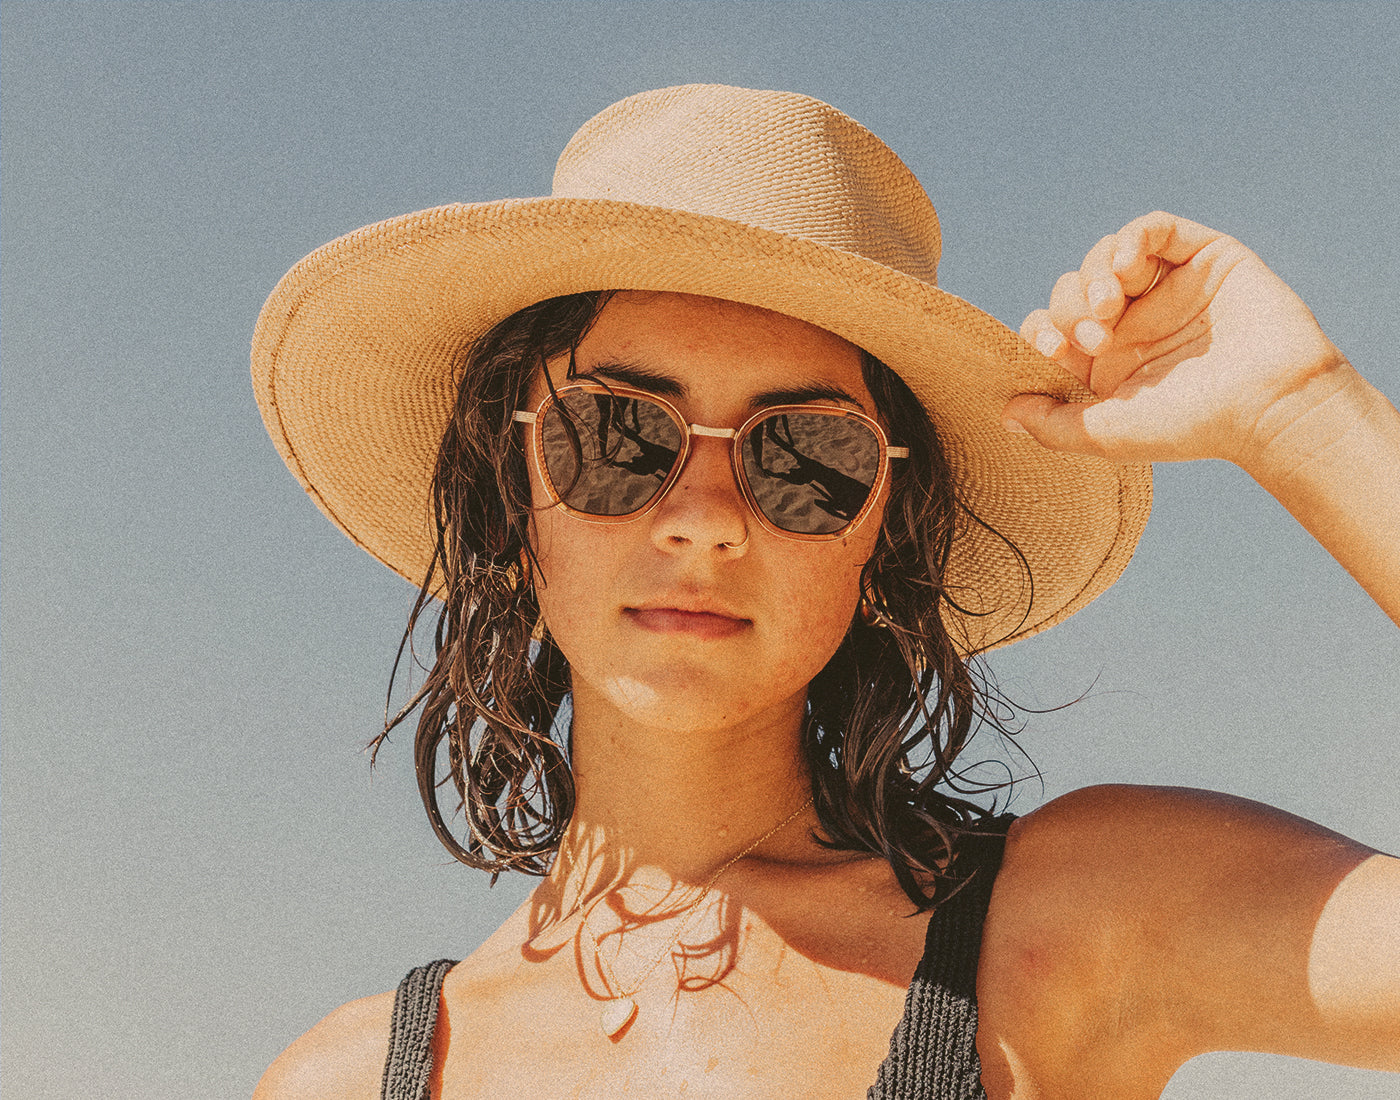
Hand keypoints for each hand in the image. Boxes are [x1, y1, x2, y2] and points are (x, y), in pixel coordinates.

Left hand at [1008, 210, 1349, 473]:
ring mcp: (1167, 287)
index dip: (1041, 331)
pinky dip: (1133, 239)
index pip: (1051, 327)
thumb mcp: (1106, 433)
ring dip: (1096, 274)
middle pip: (1072, 289)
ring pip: (1106, 256)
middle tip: (1096, 337)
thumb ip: (1053, 424)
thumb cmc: (1191, 427)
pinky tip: (1130, 265)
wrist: (1266, 406)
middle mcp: (1134, 322)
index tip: (1055, 351)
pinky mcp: (1202, 258)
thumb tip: (1006, 410)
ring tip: (1111, 307)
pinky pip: (1154, 229)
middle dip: (1071, 309)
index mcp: (1107, 361)